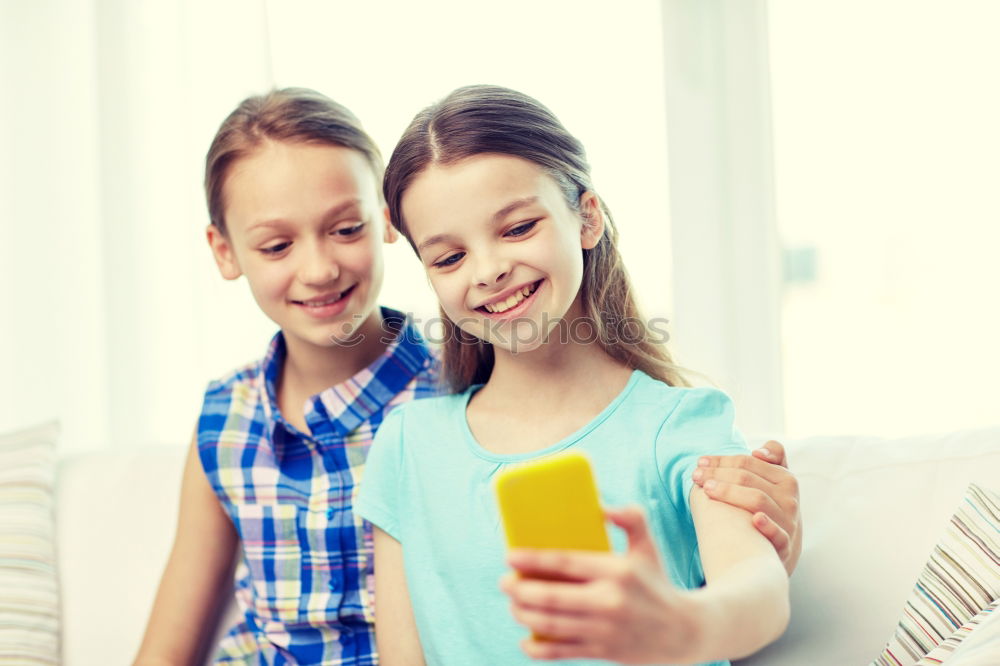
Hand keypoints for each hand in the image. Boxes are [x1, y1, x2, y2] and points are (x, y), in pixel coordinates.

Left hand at [499, 506, 702, 663]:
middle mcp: (609, 601)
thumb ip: (630, 518)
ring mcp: (605, 629)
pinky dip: (539, 649)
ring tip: (513, 605)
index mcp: (617, 571)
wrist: (684, 632)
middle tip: (505, 583)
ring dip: (524, 615)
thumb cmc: (658, 582)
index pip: (565, 562)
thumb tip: (600, 507)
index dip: (532, 560)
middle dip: (520, 590)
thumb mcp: (648, 546)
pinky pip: (563, 652)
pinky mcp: (603, 651)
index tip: (510, 557)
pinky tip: (526, 641)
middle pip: (551, 596)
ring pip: (552, 624)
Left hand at [692, 440, 801, 574]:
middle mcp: (789, 498)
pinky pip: (778, 534)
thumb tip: (757, 452)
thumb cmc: (772, 508)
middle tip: (696, 476)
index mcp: (785, 478)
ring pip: (758, 500)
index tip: (701, 462)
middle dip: (718, 474)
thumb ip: (773, 458)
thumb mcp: (777, 482)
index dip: (722, 460)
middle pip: (748, 479)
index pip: (748, 463)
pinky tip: (754, 520)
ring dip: (730, 493)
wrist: (785, 548)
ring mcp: (788, 521)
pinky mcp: (785, 544)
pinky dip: (767, 525)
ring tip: (707, 490)